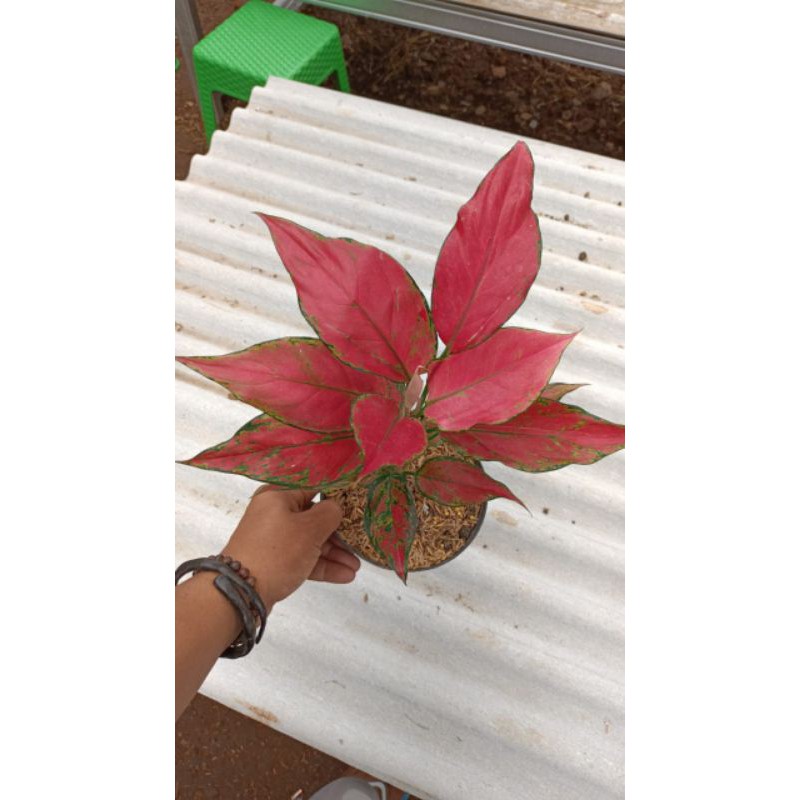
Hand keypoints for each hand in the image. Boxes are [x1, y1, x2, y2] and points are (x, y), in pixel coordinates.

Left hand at [221, 486, 358, 608]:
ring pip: (310, 541)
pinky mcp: (274, 562)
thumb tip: (337, 507)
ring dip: (334, 553)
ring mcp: (273, 539)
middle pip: (314, 517)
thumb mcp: (309, 528)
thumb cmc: (277, 552)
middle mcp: (274, 513)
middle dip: (339, 533)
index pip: (314, 488)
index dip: (338, 496)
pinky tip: (345, 575)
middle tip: (361, 541)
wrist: (240, 593)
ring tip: (357, 566)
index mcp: (278, 496)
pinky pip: (303, 559)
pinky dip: (322, 565)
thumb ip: (330, 512)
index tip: (359, 503)